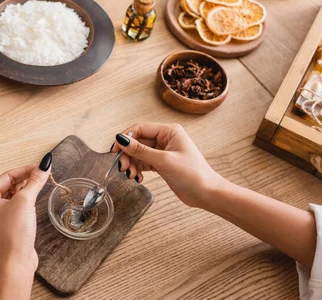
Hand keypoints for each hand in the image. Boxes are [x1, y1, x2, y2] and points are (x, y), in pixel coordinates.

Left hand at [0, 153, 51, 298]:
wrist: (15, 262)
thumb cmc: (13, 233)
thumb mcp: (25, 201)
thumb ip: (35, 181)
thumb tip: (44, 164)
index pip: (7, 176)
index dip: (25, 169)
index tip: (41, 166)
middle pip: (10, 184)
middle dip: (26, 178)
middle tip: (43, 174)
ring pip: (14, 194)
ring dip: (27, 188)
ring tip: (41, 183)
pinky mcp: (7, 224)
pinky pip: (16, 205)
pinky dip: (26, 199)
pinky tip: (35, 197)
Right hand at [112, 122, 226, 207]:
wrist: (206, 193)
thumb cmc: (192, 174)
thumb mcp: (163, 161)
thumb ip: (140, 150)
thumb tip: (121, 139)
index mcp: (169, 131)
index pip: (140, 128)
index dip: (125, 138)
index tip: (115, 150)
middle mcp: (165, 138)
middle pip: (138, 141)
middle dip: (128, 154)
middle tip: (122, 167)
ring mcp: (163, 151)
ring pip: (139, 153)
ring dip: (132, 163)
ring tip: (131, 175)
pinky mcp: (162, 163)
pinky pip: (143, 162)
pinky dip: (138, 169)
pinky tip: (138, 177)